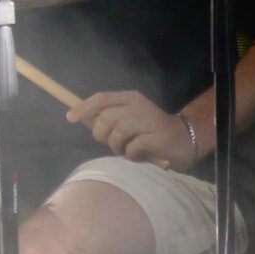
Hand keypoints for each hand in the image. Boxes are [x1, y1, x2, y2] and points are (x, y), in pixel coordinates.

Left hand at [65, 88, 201, 168]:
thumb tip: (82, 118)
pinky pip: (132, 146)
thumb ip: (108, 118)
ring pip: (117, 132)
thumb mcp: (129, 119)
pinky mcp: (156, 137)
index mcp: (130, 98)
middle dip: (102, 135)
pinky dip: (130, 154)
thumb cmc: (150, 131)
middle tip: (111, 143)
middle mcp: (138, 106)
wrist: (184, 139)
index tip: (70, 117)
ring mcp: (148, 120)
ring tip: (125, 150)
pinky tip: (137, 155)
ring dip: (117, 146)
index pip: (101, 98)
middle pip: (106, 117)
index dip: (83, 108)